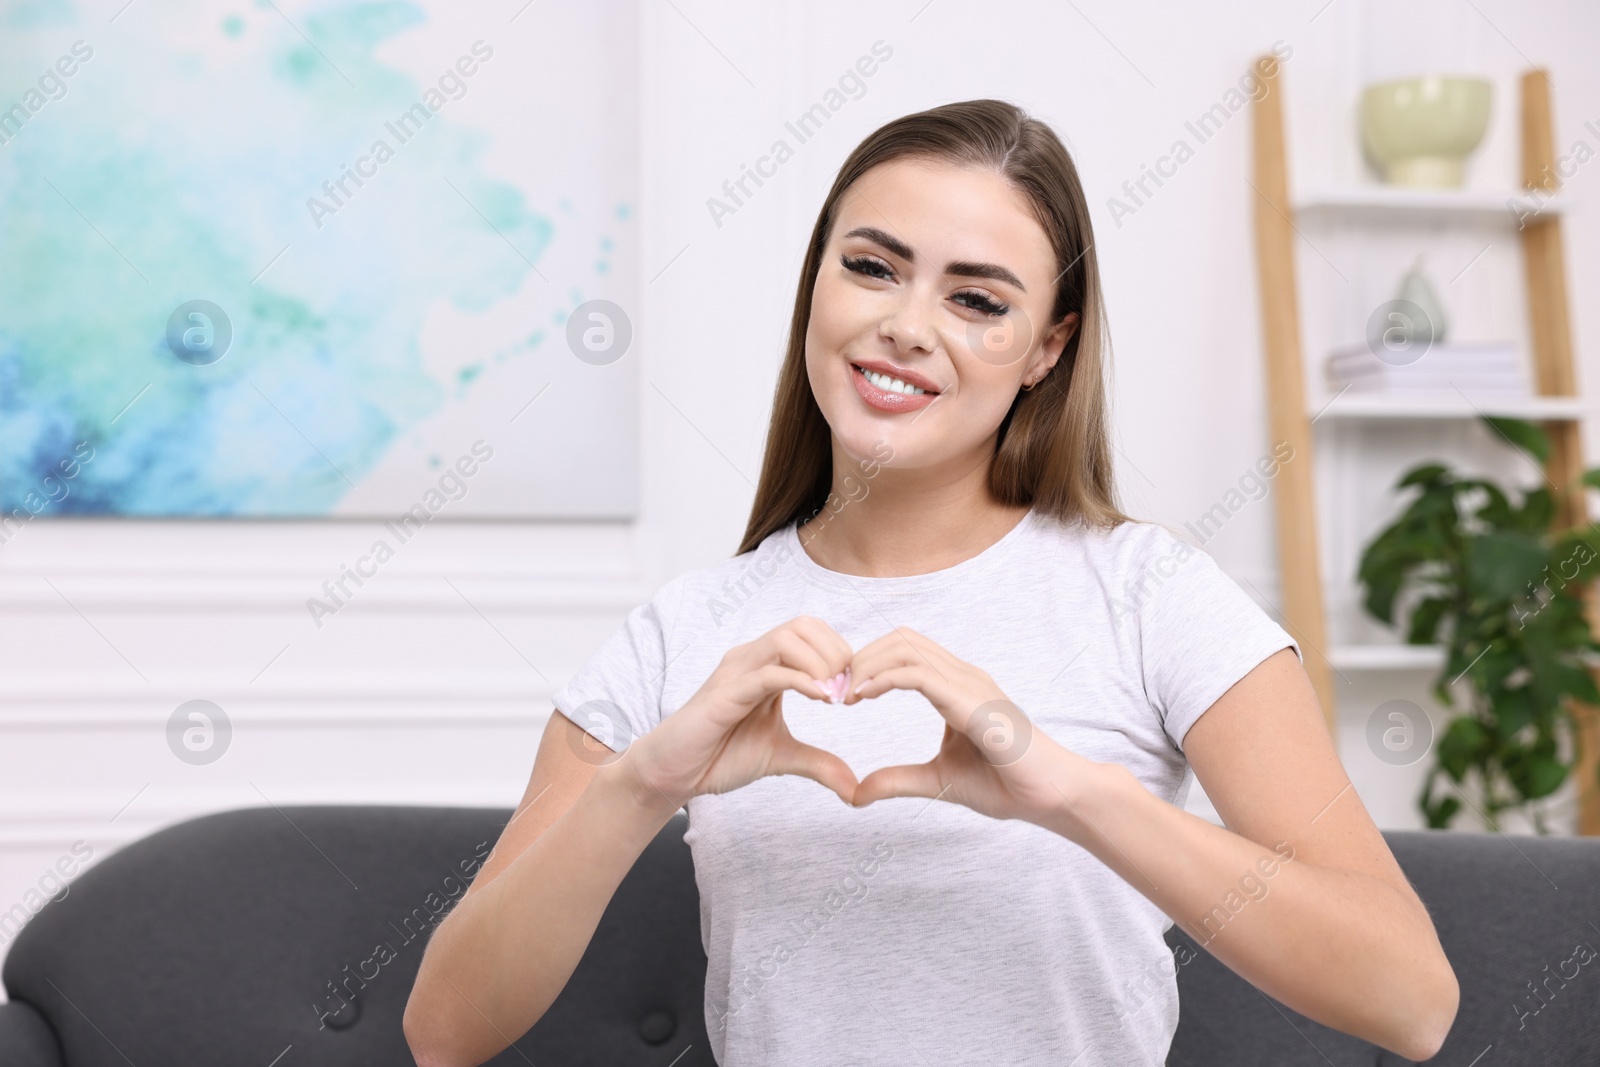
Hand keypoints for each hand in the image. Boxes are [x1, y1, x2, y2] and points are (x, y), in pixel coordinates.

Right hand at [621, 616, 858, 809]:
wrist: (674, 772)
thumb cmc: (720, 755)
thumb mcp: (782, 757)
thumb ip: (818, 763)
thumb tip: (854, 786)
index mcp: (766, 665)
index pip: (812, 632)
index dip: (840, 653)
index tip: (851, 691)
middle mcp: (751, 659)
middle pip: (803, 624)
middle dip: (835, 652)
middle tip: (846, 691)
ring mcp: (737, 672)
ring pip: (787, 638)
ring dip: (820, 662)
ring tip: (832, 696)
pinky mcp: (725, 693)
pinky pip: (768, 673)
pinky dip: (800, 680)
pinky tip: (820, 699)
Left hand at [845, 627, 1097, 825]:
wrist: (1051, 796)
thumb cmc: (1007, 784)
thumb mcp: (937, 781)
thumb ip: (897, 780)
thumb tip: (855, 793)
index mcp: (955, 686)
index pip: (905, 650)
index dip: (868, 664)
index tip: (842, 695)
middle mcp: (962, 676)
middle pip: (901, 638)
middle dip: (861, 657)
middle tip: (835, 691)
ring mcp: (969, 684)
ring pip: (906, 647)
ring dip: (867, 664)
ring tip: (845, 694)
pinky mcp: (972, 702)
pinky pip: (919, 674)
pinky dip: (884, 678)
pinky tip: (864, 696)